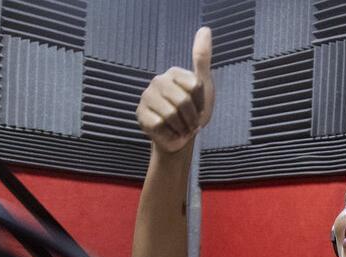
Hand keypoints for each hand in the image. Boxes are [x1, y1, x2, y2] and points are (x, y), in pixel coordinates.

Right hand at [136, 26, 214, 153]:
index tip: (197, 106)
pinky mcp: (140, 114)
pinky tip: (169, 131)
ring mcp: (146, 97)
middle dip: (191, 117)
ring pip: (170, 113)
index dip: (200, 102)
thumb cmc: (194, 113)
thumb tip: (205, 29)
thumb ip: (202, 59)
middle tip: (190, 121)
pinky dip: (170, 133)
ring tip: (180, 126)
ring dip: (182, 126)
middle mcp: (157, 81)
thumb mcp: (204, 86)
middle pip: (183, 100)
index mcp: (173, 73)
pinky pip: (159, 124)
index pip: (194, 86)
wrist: (182, 138)